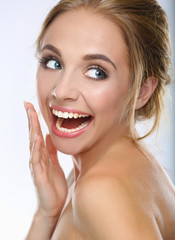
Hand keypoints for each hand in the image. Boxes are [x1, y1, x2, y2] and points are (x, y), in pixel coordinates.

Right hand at [24, 102, 67, 218]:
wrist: (52, 205)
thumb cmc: (53, 184)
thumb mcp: (54, 163)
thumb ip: (50, 150)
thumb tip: (47, 135)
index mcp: (41, 155)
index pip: (36, 134)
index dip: (34, 120)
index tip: (32, 107)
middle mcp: (36, 158)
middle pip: (32, 135)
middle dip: (31, 120)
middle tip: (27, 105)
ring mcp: (36, 166)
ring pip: (33, 144)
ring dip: (32, 129)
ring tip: (32, 116)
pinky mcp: (39, 175)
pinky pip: (37, 159)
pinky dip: (36, 148)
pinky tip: (37, 138)